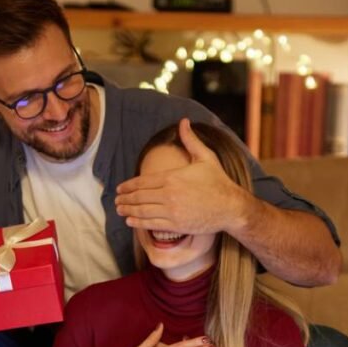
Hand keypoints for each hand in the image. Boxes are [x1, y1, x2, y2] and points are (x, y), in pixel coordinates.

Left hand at [115, 118, 252, 234]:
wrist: (231, 207)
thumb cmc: (219, 182)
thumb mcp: (205, 157)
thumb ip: (190, 140)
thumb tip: (184, 121)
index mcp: (172, 177)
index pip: (142, 181)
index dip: (128, 186)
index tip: (120, 188)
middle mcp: (169, 195)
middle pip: (139, 196)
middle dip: (125, 198)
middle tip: (116, 200)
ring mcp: (172, 211)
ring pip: (142, 211)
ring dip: (128, 210)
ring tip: (120, 210)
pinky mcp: (176, 225)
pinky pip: (151, 224)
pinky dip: (138, 223)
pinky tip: (130, 221)